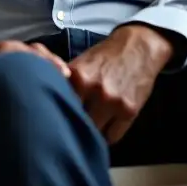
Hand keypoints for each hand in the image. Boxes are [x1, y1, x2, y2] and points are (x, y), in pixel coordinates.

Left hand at [66, 25, 172, 143]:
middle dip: (72, 124)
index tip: (56, 118)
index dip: (56, 112)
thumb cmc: (105, 57)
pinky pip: (112, 137)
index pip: (59, 104)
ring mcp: (113, 102)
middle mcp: (94, 89)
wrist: (138, 48)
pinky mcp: (130, 111)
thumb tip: (49, 101)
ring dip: (90, 133)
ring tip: (87, 130)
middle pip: (75, 120)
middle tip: (71, 127)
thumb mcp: (80, 64)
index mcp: (78, 76)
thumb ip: (66, 82)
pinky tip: (103, 131)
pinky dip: (106, 137)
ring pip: (93, 132)